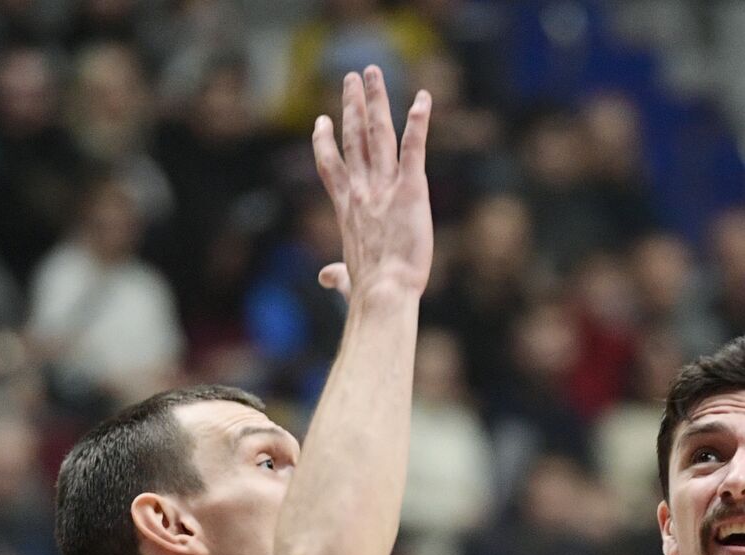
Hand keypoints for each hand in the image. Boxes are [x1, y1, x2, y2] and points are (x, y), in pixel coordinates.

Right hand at [312, 66, 431, 297]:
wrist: (384, 292)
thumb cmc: (368, 291)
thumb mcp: (347, 278)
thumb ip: (337, 273)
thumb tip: (327, 278)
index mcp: (346, 207)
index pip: (331, 166)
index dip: (324, 142)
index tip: (321, 121)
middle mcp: (361, 190)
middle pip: (354, 137)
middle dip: (353, 105)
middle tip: (351, 77)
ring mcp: (384, 186)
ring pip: (378, 133)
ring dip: (376, 101)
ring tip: (372, 73)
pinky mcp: (411, 189)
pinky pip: (414, 149)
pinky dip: (418, 123)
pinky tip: (423, 100)